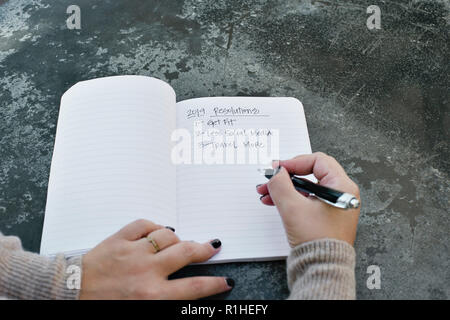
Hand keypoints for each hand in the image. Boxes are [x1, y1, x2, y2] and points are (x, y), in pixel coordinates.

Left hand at [80, 219, 232, 298]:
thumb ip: (164, 299)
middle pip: (186, 253)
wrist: (68, 295)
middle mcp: (146, 272)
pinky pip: (143, 224)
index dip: (214, 284)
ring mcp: (133, 252)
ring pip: (167, 236)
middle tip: (212, 247)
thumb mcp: (140, 308)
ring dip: (177, 238)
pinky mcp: (118, 239)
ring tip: (180, 242)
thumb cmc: (102, 305)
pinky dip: (153, 226)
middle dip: (204, 249)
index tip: (224, 280)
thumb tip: (184, 294)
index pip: (194, 288)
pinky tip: (157, 231)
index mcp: (152, 296)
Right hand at [256, 152, 359, 246]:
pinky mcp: (326, 216)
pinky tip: (274, 202)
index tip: (278, 168)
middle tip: (270, 179)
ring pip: (306, 187)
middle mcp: (341, 194)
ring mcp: (333, 205)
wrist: (321, 268)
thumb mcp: (292, 208)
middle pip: (311, 173)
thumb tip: (276, 172)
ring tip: (266, 193)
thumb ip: (280, 184)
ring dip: (284, 188)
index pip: (318, 161)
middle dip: (285, 177)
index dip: (294, 162)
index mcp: (342, 187)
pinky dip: (291, 199)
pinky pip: (307, 199)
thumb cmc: (317, 241)